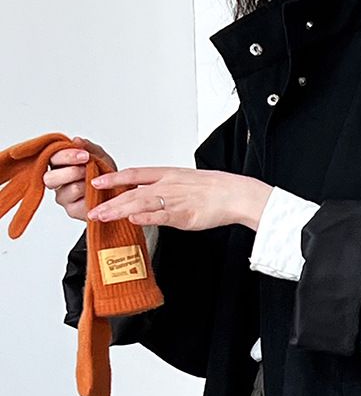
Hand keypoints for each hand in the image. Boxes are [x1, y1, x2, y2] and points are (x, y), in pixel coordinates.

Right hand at [44, 136, 117, 221]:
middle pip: (50, 178)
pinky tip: (99, 192)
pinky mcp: (72, 211)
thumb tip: (77, 140)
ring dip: (87, 183)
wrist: (118, 193)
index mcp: (57, 165)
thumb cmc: (104, 173)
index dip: (66, 156)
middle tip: (88, 167)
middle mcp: (56, 182)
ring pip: (70, 189)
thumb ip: (88, 147)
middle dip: (72, 171)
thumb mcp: (99, 156)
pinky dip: (93, 196)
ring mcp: (62, 197)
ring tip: (98, 181)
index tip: (85, 155)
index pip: (51, 158)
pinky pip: (81, 203)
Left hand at [86, 166, 271, 231]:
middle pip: (132, 192)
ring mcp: (174, 200)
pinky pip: (161, 216)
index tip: (95, 183)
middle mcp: (167, 185)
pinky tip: (131, 220)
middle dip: (109, 201)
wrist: (234, 193)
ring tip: (101, 217)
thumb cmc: (213, 190)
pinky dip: (145, 218)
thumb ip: (164, 189)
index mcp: (167, 174)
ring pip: (140, 203)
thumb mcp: (184, 182)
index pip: (134, 174)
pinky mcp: (184, 215)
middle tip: (90, 209)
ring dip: (119, 210)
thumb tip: (150, 199)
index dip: (113, 178)